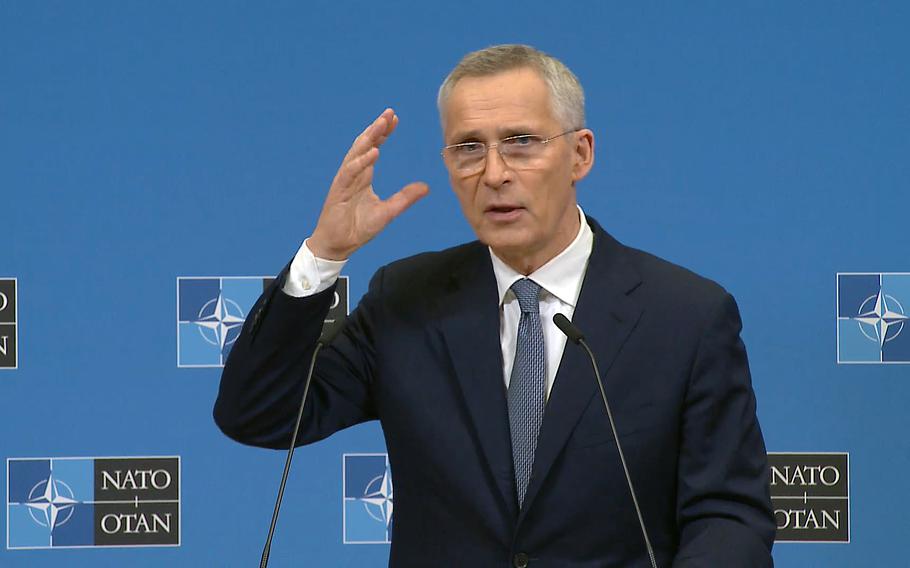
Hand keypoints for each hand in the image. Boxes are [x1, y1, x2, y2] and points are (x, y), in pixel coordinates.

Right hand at [308, 108, 428, 259]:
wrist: (338, 245)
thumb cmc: (357, 228)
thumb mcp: (388, 212)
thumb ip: (405, 198)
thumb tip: (426, 187)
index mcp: (363, 176)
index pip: (373, 148)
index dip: (383, 133)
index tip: (394, 119)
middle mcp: (353, 174)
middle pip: (364, 144)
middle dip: (377, 128)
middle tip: (389, 113)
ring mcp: (345, 180)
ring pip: (356, 153)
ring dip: (369, 138)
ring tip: (381, 124)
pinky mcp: (339, 190)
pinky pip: (350, 171)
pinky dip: (361, 161)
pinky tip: (373, 152)